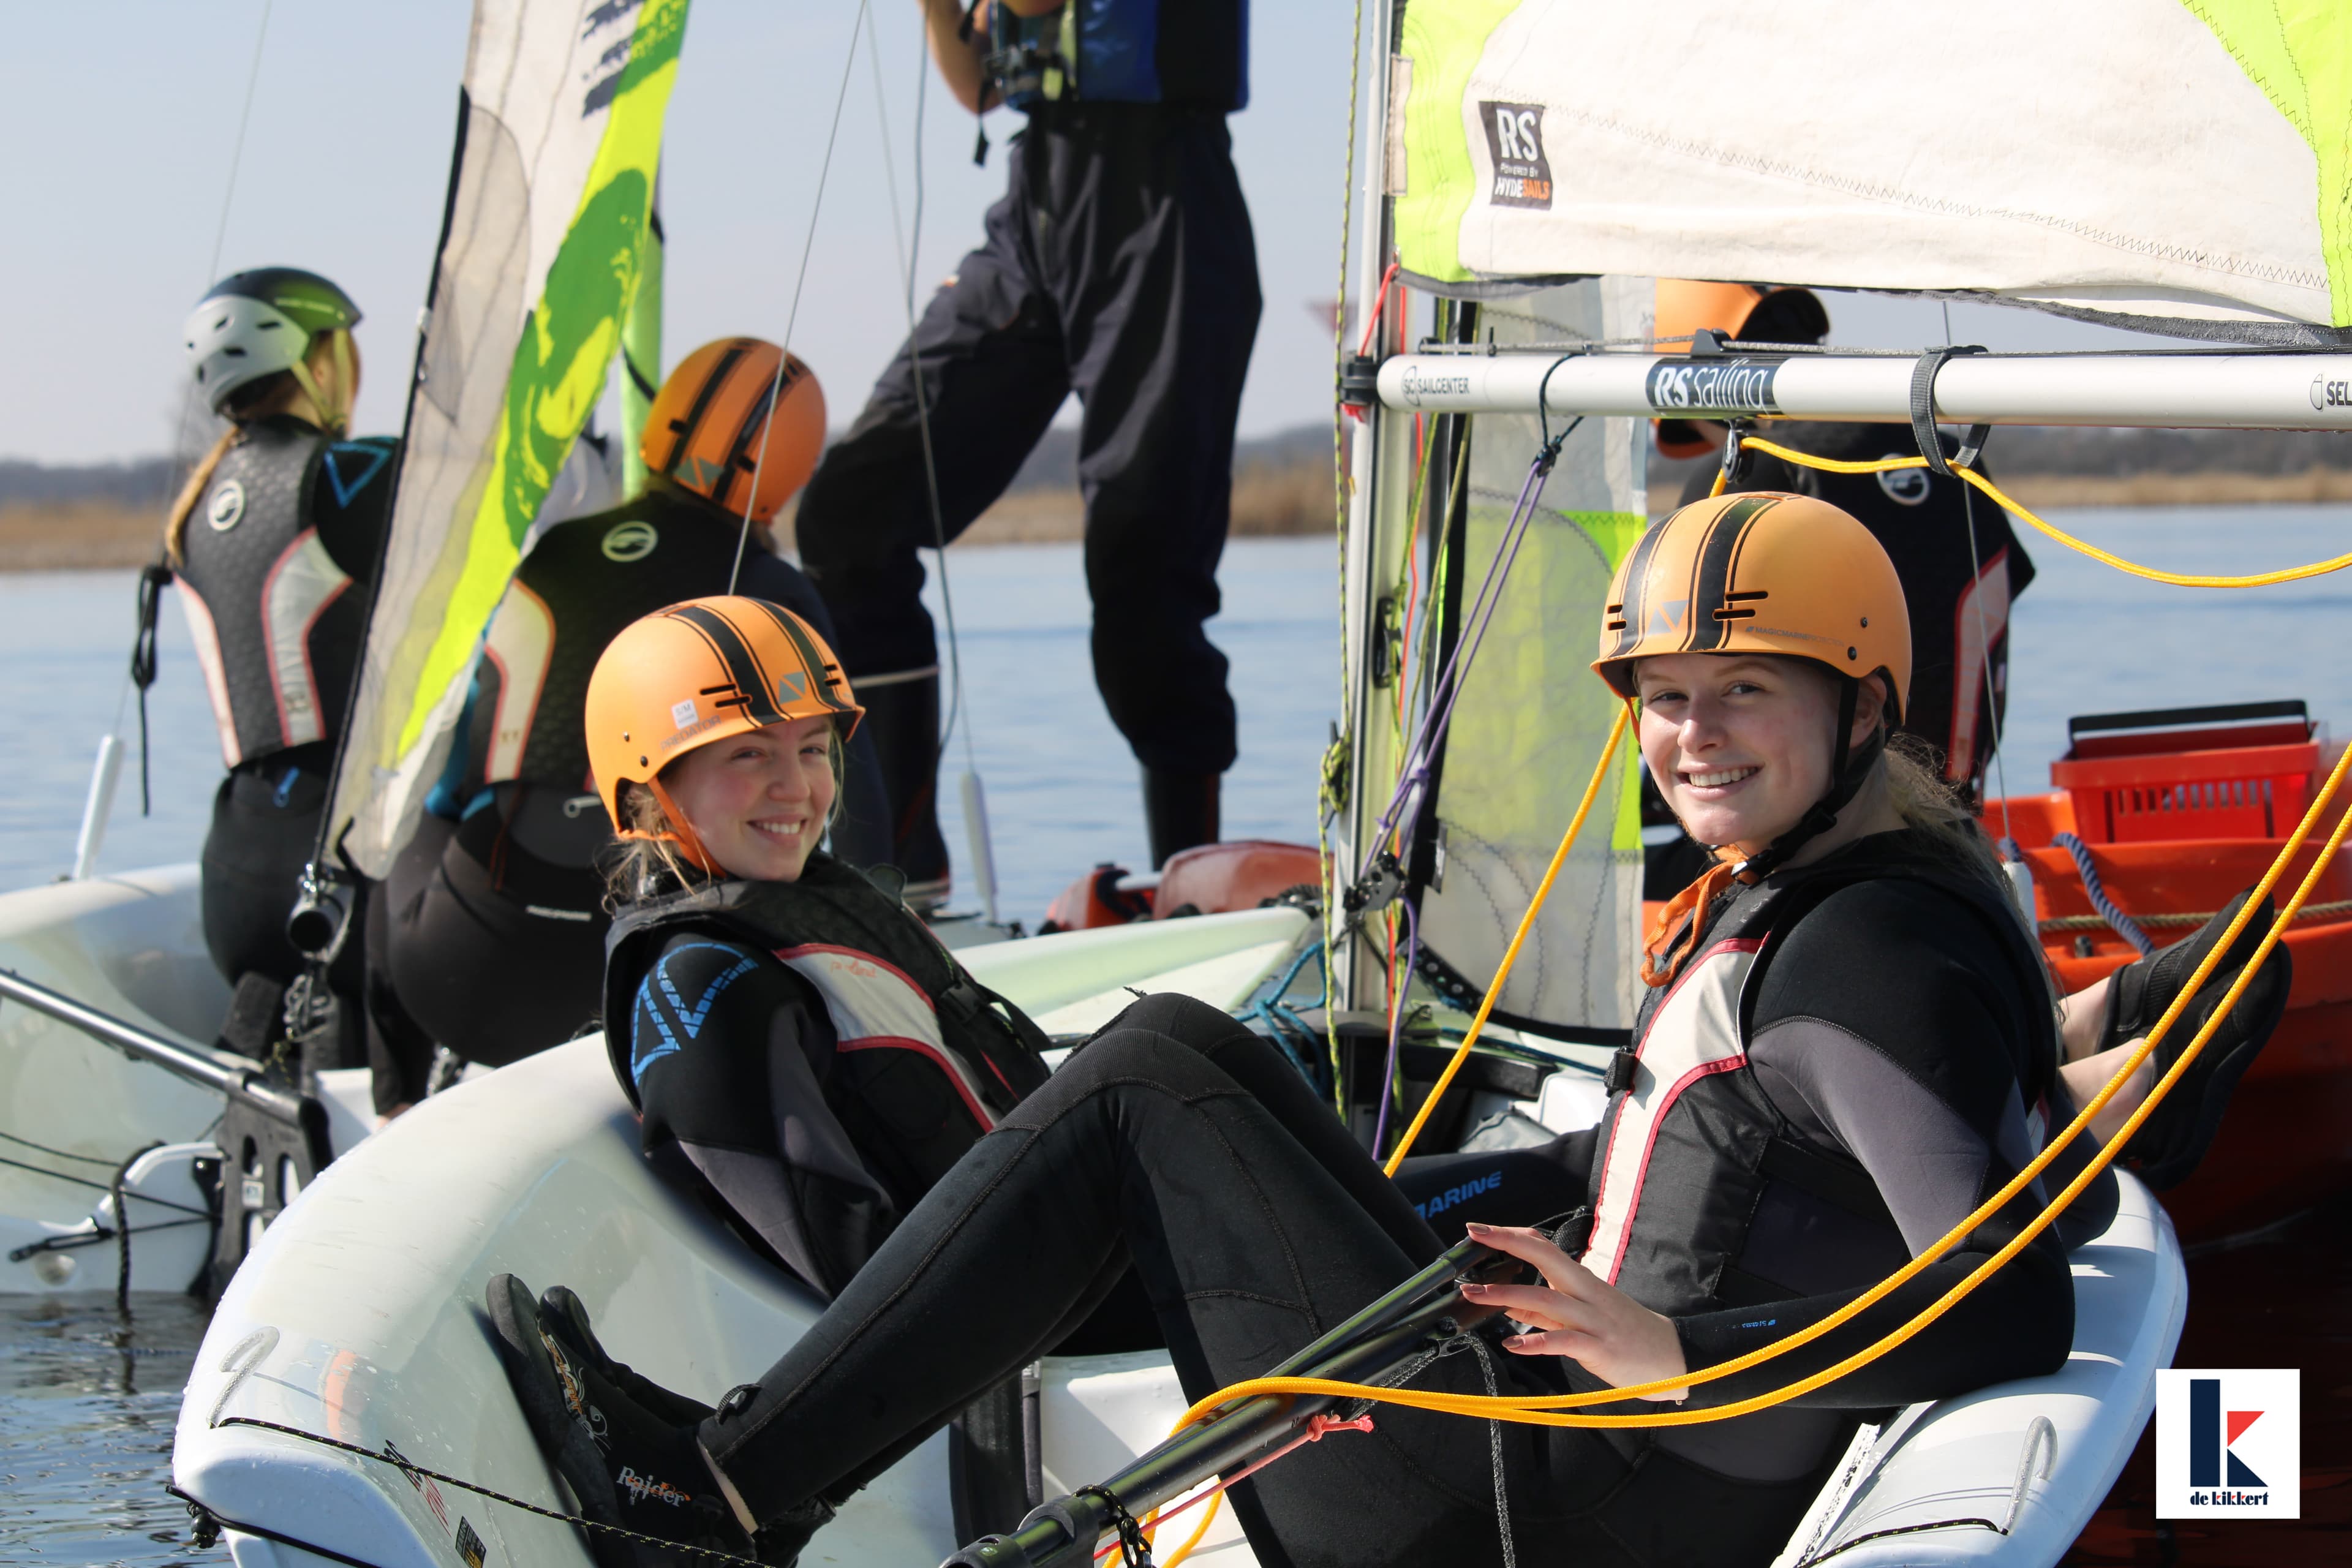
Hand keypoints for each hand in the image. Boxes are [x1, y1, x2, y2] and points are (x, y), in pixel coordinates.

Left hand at [1459, 1222, 1689, 1400]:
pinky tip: (1512, 1343)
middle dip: (1508, 1244)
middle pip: (1546, 1258)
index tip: (1478, 1230)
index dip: (1510, 1236)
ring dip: (1507, 1295)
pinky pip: (1564, 1341)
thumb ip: (1544, 1313)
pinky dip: (1536, 1341)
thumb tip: (1508, 1305)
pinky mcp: (1600, 1348)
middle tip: (1474, 1236)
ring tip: (1476, 1294)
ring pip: (1548, 1300)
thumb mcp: (1583, 1317)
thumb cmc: (1626, 1334)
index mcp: (1583, 1281)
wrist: (1673, 1358)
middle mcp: (1588, 1294)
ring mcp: (1594, 1320)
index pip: (1544, 1247)